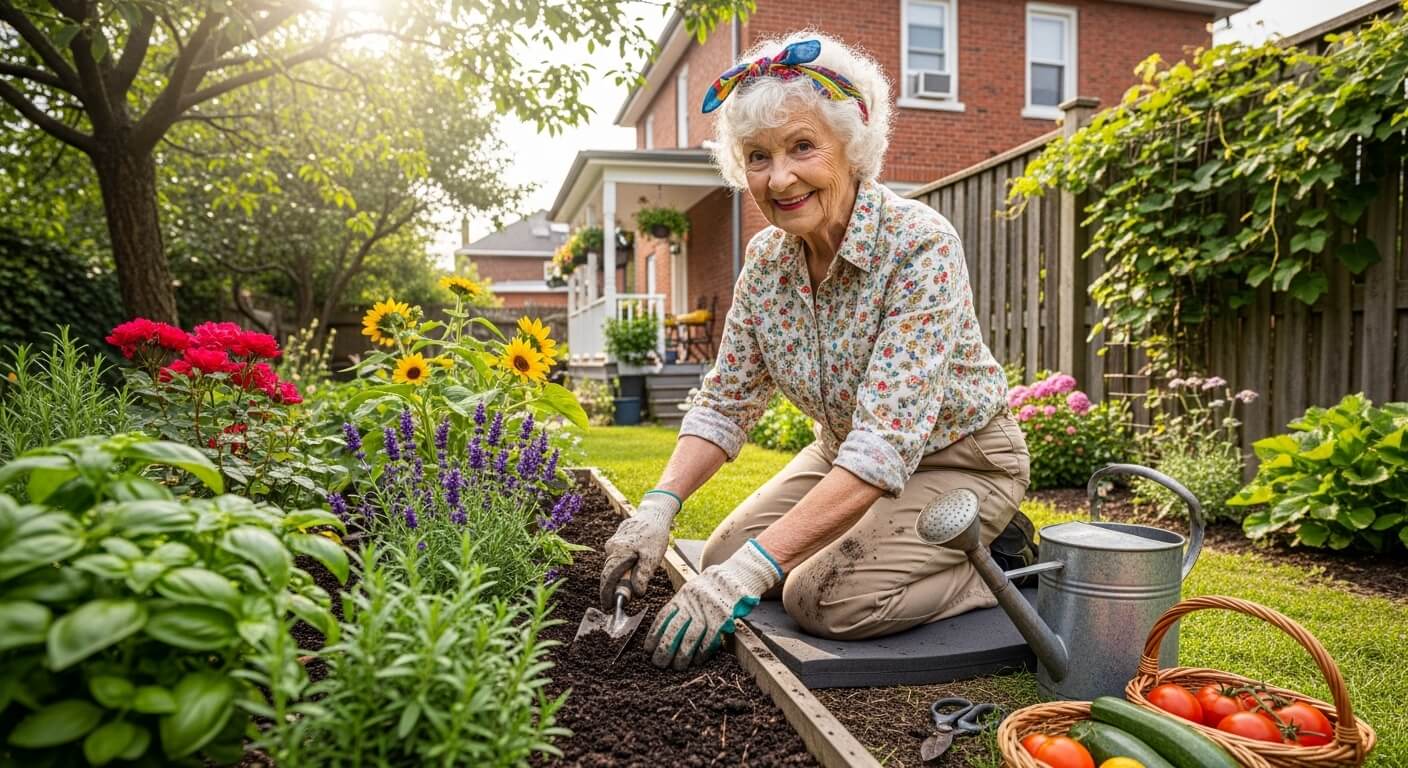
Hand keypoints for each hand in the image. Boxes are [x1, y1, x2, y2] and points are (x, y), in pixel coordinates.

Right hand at [600, 491, 679, 610]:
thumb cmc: (655, 535)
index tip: (608, 606)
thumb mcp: (652, 558)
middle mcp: (611, 547)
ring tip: (631, 584)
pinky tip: (634, 566)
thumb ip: (642, 575)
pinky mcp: (617, 540)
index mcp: (617, 552)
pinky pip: (617, 557)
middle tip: (619, 600)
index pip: (608, 578)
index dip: (607, 593)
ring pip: (614, 565)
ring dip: (620, 575)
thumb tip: (636, 593)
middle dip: (613, 587)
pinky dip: (623, 566)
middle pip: (609, 572)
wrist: (655, 513)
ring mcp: (613, 542)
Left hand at [644, 539, 783, 669]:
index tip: (647, 649)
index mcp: (682, 596)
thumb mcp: (691, 591)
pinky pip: (710, 637)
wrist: (736, 574)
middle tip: (658, 663)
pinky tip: (696, 660)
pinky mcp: (723, 616)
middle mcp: (692, 602)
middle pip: (675, 628)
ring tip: (677, 666)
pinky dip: (703, 650)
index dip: (654, 634)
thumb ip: (680, 607)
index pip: (664, 616)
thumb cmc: (711, 588)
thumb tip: (662, 632)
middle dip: (665, 648)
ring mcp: (707, 608)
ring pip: (691, 635)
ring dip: (683, 653)